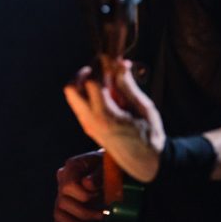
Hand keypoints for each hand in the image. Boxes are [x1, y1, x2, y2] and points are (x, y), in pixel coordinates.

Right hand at [54, 150, 103, 221]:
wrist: (111, 171)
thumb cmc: (109, 167)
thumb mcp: (107, 167)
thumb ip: (98, 175)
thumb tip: (87, 184)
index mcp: (72, 166)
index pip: (68, 185)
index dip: (83, 195)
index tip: (98, 196)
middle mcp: (62, 180)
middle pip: (63, 202)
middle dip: (83, 212)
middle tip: (101, 215)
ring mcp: (61, 194)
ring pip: (59, 214)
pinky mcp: (63, 207)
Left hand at [63, 62, 166, 181]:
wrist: (145, 163)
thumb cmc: (149, 136)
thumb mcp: (144, 108)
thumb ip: (128, 86)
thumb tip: (120, 63)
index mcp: (106, 117)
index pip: (92, 83)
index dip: (100, 67)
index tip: (109, 58)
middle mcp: (91, 121)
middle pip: (71, 89)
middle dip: (83, 74)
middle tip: (100, 68)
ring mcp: (87, 125)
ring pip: (73, 97)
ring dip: (84, 83)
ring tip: (106, 80)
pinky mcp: (88, 127)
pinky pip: (80, 104)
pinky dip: (88, 93)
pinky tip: (107, 92)